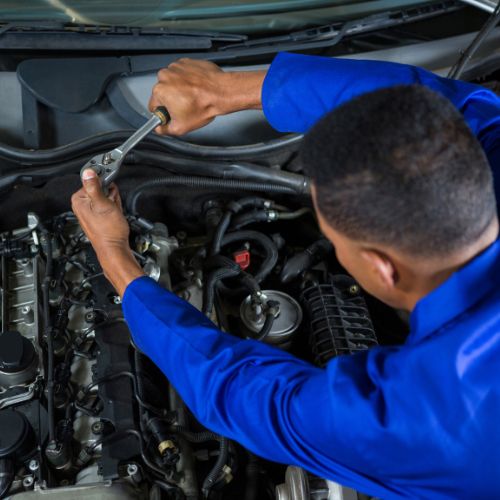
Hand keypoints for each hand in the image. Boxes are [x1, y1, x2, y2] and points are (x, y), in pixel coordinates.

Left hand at [71, 169, 143, 295]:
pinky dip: (114, 208)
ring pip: (105, 197)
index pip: (93, 181)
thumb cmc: (109, 231)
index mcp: (78, 200)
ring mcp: (90, 212)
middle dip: (110, 195)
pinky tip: (115, 215)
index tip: (110, 191)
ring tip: (114, 212)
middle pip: (99, 189)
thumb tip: (88, 172)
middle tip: (112, 206)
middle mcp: (82, 205)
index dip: (105, 185)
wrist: (115, 249)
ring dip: (113, 202)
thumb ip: (94, 186)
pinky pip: (107, 206)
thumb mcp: (102, 204)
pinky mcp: (98, 217)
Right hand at [149, 58, 265, 135]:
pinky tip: (196, 88)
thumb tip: (159, 128)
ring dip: (179, 89)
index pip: (153, 106)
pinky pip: (182, 74)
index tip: (172, 114)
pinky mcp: (186, 62)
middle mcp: (165, 76)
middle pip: (163, 93)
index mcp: (160, 90)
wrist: (221, 92)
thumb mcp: (181, 128)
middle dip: (172, 100)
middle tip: (186, 106)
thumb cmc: (204, 106)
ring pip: (172, 82)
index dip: (163, 113)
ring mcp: (176, 67)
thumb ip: (164, 130)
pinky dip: (187, 80)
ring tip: (192, 97)